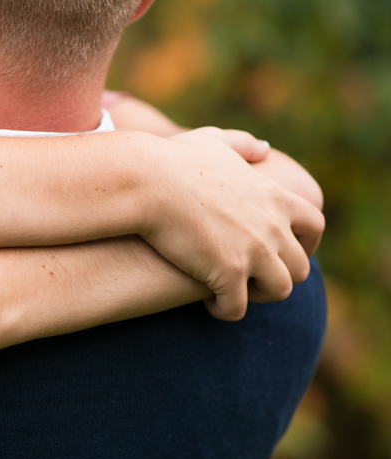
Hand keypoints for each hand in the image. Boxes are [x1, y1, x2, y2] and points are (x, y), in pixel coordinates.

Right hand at [144, 127, 324, 320]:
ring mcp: (255, 251)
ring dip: (257, 296)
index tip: (284, 255)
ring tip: (231, 293)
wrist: (149, 181)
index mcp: (275, 197)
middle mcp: (273, 226)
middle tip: (251, 281)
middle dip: (278, 277)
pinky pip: (238, 308)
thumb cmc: (172, 160)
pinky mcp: (228, 271)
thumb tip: (263, 149)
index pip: (314, 227)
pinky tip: (208, 303)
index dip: (304, 246)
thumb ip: (243, 145)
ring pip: (279, 291)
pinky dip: (226, 310)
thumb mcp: (214, 141)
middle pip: (300, 266)